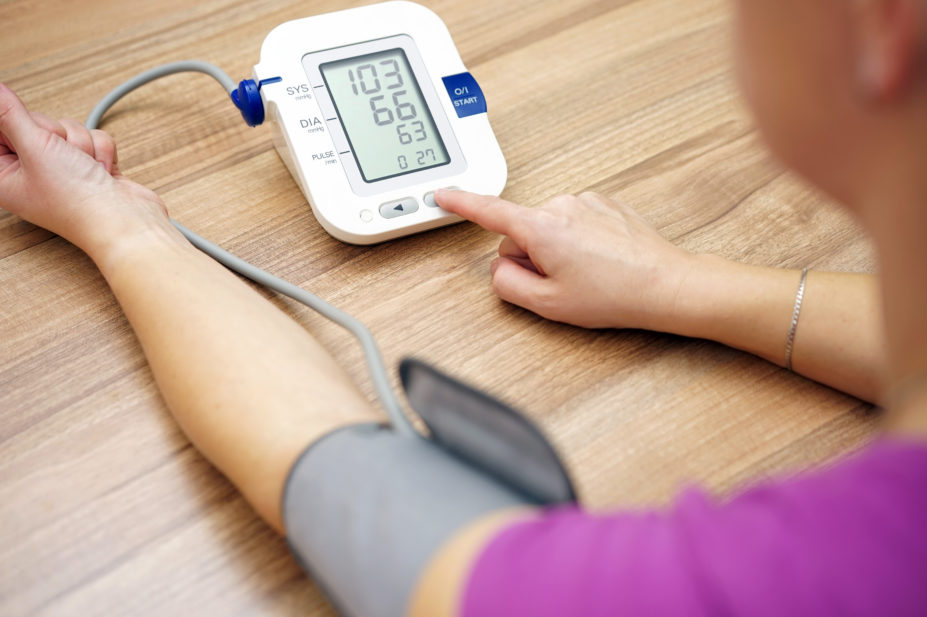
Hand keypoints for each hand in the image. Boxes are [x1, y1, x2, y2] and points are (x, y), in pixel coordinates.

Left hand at [0, 82, 170, 256]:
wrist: (125, 221)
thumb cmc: (77, 202)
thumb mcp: (36, 148)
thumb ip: (10, 114)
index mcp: (4, 175)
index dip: (16, 124)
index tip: (32, 135)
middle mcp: (31, 172)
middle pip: (37, 123)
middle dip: (57, 135)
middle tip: (61, 157)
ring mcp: (63, 170)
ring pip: (68, 128)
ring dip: (82, 144)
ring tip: (84, 168)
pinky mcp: (89, 166)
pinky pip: (93, 137)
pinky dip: (101, 151)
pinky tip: (100, 171)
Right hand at [435, 189, 696, 329]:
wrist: (665, 285)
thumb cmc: (614, 295)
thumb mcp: (548, 304)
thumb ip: (508, 285)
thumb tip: (499, 268)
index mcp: (541, 227)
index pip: (488, 211)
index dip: (460, 204)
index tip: (441, 194)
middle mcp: (560, 205)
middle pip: (521, 231)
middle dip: (530, 257)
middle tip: (560, 284)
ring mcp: (585, 202)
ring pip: (548, 228)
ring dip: (556, 250)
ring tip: (587, 275)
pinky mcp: (604, 204)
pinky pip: (573, 223)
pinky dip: (578, 242)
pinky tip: (599, 262)